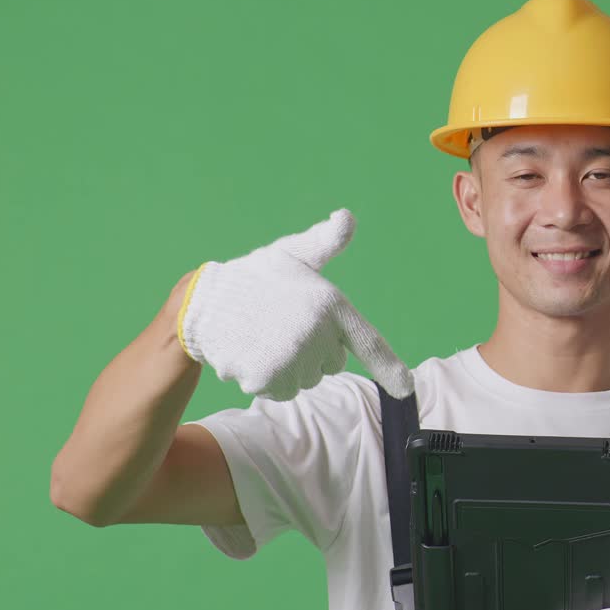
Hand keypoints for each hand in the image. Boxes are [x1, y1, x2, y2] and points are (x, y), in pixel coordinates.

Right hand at [176, 208, 412, 400]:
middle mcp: (317, 335)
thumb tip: (346, 218)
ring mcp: (293, 359)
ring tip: (264, 336)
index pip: (369, 342)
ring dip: (288, 367)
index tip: (407, 388)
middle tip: (283, 324)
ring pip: (305, 381)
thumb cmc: (254, 277)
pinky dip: (267, 379)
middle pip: (331, 364)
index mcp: (331, 305)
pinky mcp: (268, 378)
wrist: (202, 301)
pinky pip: (281, 391)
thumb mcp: (293, 254)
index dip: (390, 368)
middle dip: (313, 351)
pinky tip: (251, 352)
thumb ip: (325, 242)